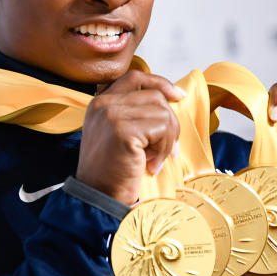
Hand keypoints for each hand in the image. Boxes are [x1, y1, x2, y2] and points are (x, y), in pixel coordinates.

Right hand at [75, 71, 184, 205]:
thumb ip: (135, 115)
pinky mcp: (123, 131)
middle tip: (166, 149)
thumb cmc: (112, 171)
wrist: (98, 197)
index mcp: (101, 103)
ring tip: (155, 159)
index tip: (178, 96)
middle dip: (170, 122)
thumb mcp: (120, 135)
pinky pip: (162, 129)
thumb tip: (172, 100)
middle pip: (155, 96)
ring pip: (162, 112)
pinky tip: (151, 165)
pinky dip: (163, 149)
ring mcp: (112, 115)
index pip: (135, 78)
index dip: (160, 83)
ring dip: (167, 139)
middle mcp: (104, 104)